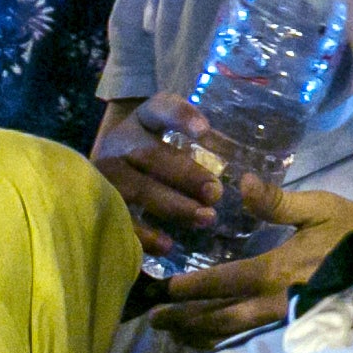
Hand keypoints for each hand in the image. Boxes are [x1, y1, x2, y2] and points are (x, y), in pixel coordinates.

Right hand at [94, 95, 223, 259]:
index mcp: (144, 120)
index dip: (180, 116)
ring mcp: (103, 172)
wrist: (101, 173)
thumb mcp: (173, 142)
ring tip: (205, 218)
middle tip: (215, 193)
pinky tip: (168, 244)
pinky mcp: (97, 202)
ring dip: (172, 205)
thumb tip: (255, 183)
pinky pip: (118, 218)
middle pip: (150, 155)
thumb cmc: (156, 158)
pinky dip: (143, 233)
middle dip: (185, 175)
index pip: (160, 108)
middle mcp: (120, 142)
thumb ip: (206, 151)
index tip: (205, 130)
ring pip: (135, 188)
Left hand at [141, 182, 352, 348]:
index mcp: (274, 270)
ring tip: (175, 332)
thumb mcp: (322, 207)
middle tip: (153, 320)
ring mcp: (283, 321)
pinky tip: (212, 337)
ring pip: (232, 333)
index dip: (187, 288)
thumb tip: (239, 183)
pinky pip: (250, 338)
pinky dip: (225, 339)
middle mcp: (272, 302)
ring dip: (199, 334)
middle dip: (182, 319)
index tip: (161, 290)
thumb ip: (277, 201)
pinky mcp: (294, 328)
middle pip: (217, 317)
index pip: (219, 282)